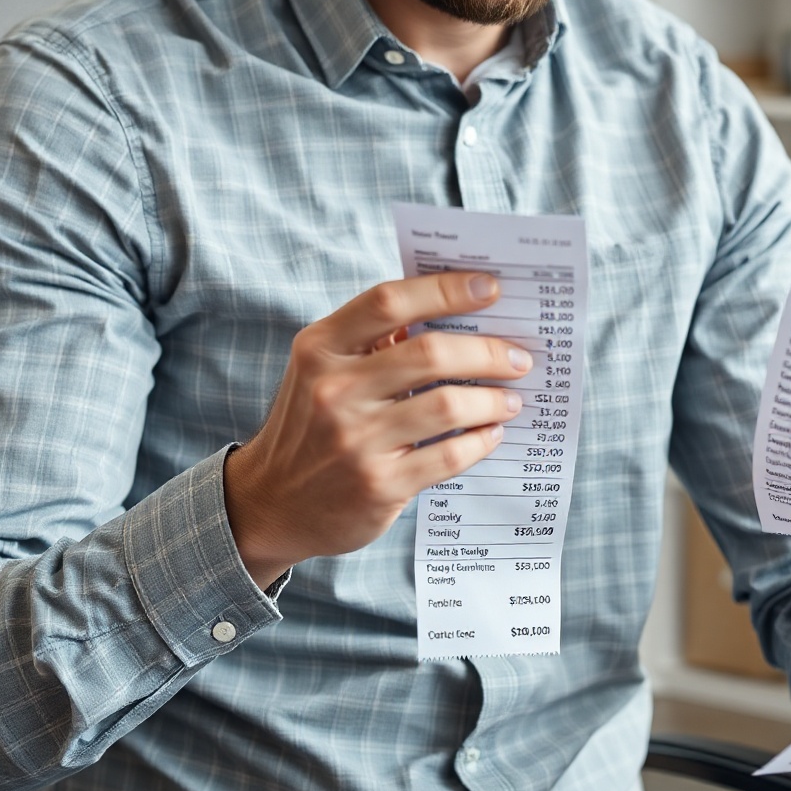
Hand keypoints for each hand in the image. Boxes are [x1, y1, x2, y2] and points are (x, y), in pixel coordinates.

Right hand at [222, 272, 528, 586]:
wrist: (272, 503)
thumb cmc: (312, 424)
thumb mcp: (323, 370)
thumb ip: (374, 340)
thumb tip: (456, 312)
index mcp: (320, 348)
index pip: (389, 301)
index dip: (446, 289)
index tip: (490, 287)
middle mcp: (333, 389)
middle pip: (431, 352)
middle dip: (489, 351)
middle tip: (518, 357)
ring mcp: (355, 440)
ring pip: (449, 404)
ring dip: (493, 399)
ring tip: (511, 398)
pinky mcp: (379, 484)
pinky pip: (450, 454)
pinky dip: (481, 440)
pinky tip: (490, 433)